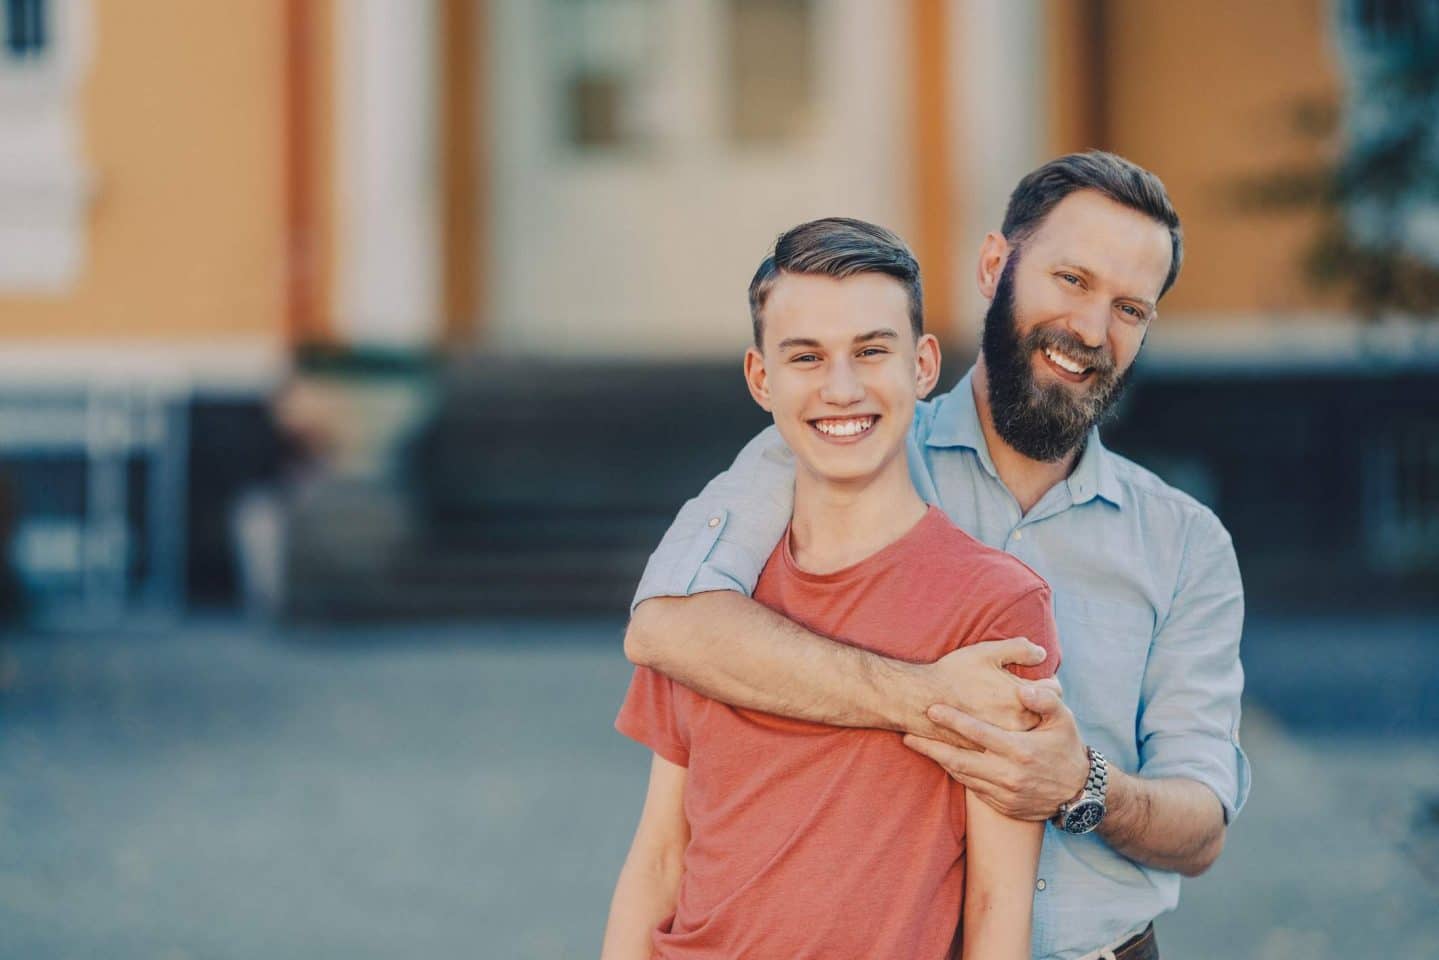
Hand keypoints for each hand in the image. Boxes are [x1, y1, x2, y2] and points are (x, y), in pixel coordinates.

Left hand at [902, 683, 1087, 821]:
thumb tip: (1023, 688)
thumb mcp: (1064, 720)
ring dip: (938, 761)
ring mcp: (1004, 793)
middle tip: (906, 733)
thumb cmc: (1067, 747)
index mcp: (1021, 750)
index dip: (954, 720)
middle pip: (960, 760)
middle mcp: (1009, 775)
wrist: (1080, 793)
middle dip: (931, 746)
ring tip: (916, 745)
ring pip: (963, 776)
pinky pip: (972, 789)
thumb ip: (1044, 700)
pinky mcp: (1002, 806)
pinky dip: (955, 774)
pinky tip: (941, 761)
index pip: (979, 733)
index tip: (931, 709)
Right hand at [910, 637, 1059, 745]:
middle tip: (1030, 698)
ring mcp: (1001, 742)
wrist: (919, 701)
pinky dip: (1007, 738)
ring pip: (1026, 734)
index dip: (1048, 682)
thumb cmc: (952, 673)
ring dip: (1025, 725)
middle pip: (1043, 716)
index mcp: (1020, 698)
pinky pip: (1006, 747)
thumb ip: (1019, 649)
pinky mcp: (986, 752)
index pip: (1052, 691)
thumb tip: (1042, 654)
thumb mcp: (986, 652)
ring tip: (1015, 713)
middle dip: (1040, 706)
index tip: (1041, 679)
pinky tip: (998, 727)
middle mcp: (1016, 723)